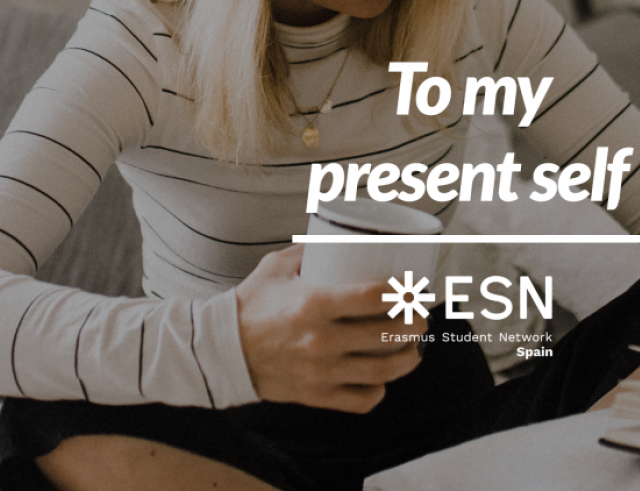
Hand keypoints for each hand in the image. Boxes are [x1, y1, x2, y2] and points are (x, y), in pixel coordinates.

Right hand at [234, 244, 427, 412]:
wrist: (219, 351)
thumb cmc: (250, 306)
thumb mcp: (276, 267)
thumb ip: (309, 251)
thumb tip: (340, 238)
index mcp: (313, 303)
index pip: (375, 297)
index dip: (405, 293)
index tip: (414, 289)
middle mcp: (320, 339)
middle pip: (388, 334)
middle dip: (415, 325)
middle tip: (420, 317)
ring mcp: (320, 371)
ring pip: (382, 371)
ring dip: (407, 359)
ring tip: (413, 349)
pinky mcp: (316, 395)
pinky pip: (361, 400)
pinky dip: (378, 391)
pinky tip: (382, 379)